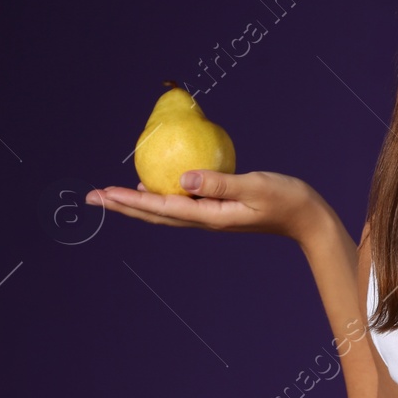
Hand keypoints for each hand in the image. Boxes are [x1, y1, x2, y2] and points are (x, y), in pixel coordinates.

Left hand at [85, 170, 332, 244]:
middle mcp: (206, 219)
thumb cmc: (287, 199)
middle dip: (122, 205)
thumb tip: (182, 178)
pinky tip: (154, 187)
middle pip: (155, 214)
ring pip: (165, 212)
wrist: (308, 218)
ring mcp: (212, 216)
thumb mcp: (254, 186)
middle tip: (90, 197)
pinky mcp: (218, 210)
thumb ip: (220, 182)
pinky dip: (160, 198)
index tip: (103, 192)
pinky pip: (181, 204)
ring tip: (112, 195)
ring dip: (137, 204)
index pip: (161, 208)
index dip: (129, 200)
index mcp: (211, 216)